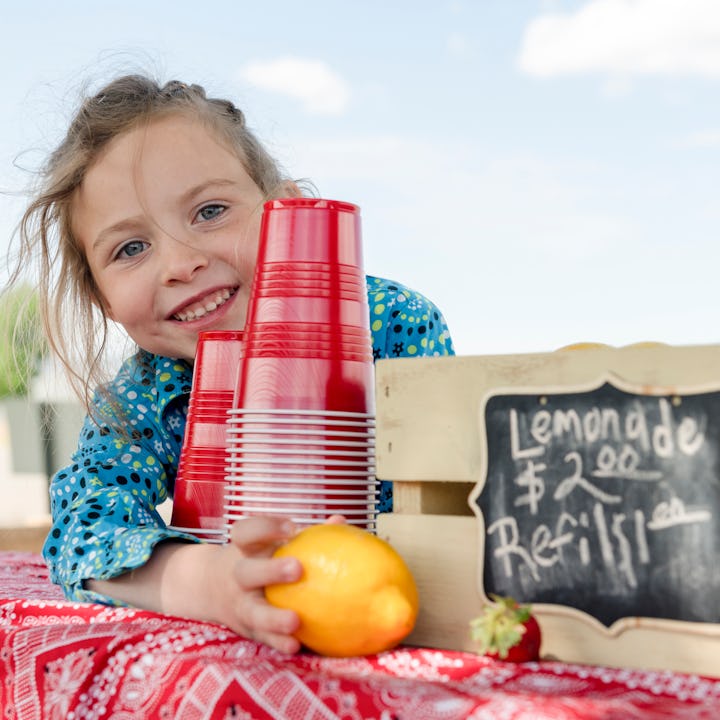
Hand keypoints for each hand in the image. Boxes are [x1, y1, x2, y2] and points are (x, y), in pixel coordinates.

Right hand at [214, 515, 303, 652]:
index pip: (247, 532)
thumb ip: (303, 535)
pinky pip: (262, 638)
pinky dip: (278, 642)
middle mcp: (239, 575)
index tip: (292, 528)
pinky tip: (296, 645)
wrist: (211, 588)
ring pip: (253, 612)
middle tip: (297, 569)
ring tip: (295, 620)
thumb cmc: (257, 558)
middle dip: (271, 571)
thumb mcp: (269, 543)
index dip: (267, 528)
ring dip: (273, 618)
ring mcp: (241, 604)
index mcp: (245, 549)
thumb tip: (339, 520)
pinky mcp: (247, 629)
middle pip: (247, 572)